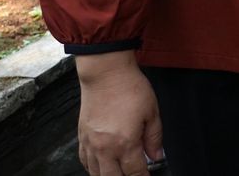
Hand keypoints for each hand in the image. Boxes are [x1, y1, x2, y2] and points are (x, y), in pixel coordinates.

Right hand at [74, 52, 162, 175]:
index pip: (135, 172)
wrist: (105, 73)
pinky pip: (84, 162)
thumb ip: (154, 138)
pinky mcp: (81, 137)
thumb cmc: (129, 88)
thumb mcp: (152, 112)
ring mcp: (90, 144)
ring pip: (96, 174)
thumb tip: (157, 156)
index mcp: (125, 143)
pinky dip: (93, 168)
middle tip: (134, 174)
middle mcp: (105, 148)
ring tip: (119, 172)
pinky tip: (101, 167)